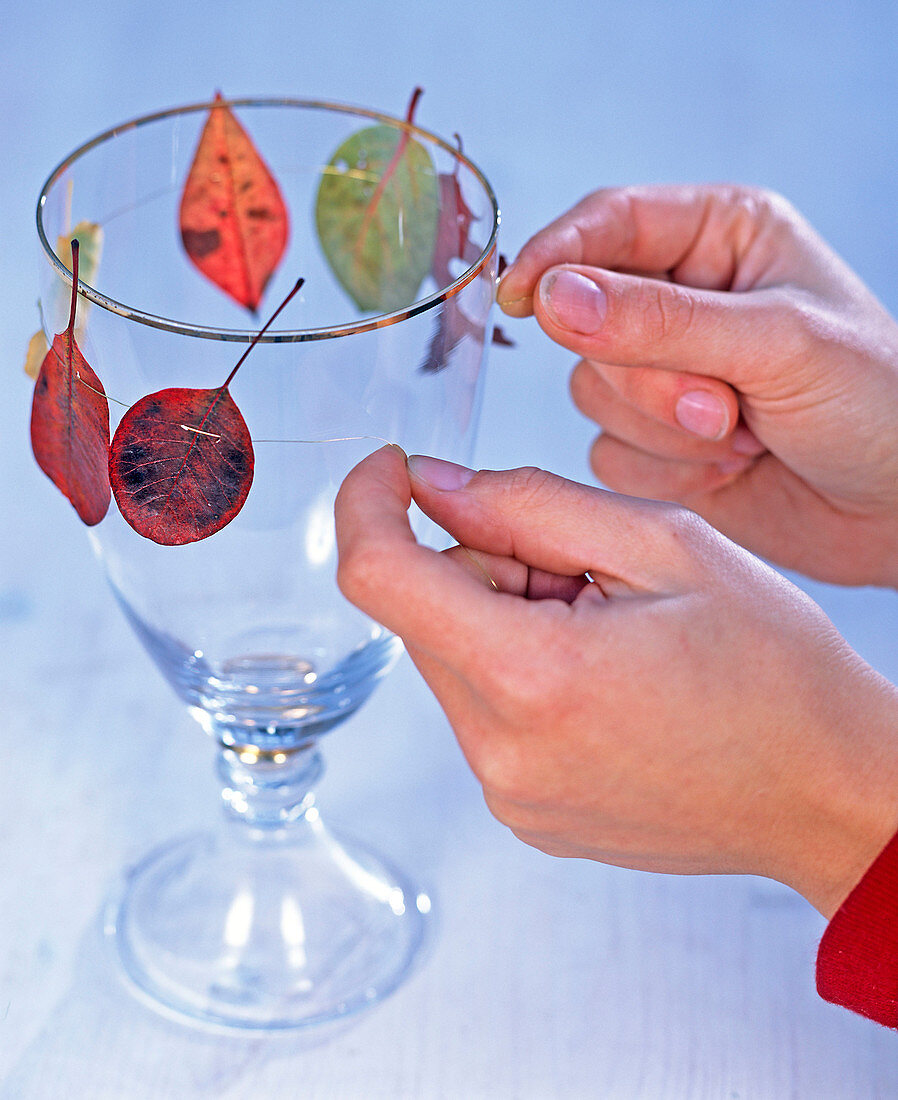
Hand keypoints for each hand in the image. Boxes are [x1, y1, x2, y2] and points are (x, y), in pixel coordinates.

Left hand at [335, 447, 897, 917]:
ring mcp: (509, 794)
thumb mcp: (665, 544)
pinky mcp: (523, 812)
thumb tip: (432, 485)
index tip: (392, 471)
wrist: (826, 793)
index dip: (367, 504)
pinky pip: (481, 711)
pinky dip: (518, 671)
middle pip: (423, 612)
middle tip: (583, 570)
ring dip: (502, 619)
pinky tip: (600, 677)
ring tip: (607, 630)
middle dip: (482, 564)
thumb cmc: (775, 672)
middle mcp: (502, 752)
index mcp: (534, 677)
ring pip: (451, 657)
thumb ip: (527, 503)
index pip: (378, 576)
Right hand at [497, 184, 897, 586]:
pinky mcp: (655, 442)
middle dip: (653, 380)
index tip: (519, 297)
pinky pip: (607, 453)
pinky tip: (730, 469)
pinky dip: (666, 472)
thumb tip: (553, 298)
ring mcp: (664, 374)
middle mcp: (681, 299)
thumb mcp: (777, 343)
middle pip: (587, 322)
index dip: (557, 256)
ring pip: (592, 394)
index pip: (609, 223)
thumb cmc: (877, 404)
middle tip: (724, 408)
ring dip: (665, 430)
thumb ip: (661, 320)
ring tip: (743, 437)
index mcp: (720, 237)